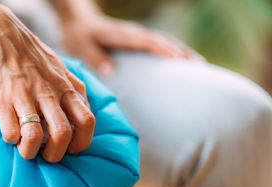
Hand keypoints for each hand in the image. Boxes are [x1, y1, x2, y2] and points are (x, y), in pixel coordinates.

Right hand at [0, 1, 94, 161]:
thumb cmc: (31, 54)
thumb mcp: (60, 67)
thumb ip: (75, 88)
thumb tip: (85, 108)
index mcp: (65, 88)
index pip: (86, 121)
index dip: (82, 142)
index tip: (72, 148)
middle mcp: (48, 94)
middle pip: (63, 135)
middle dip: (57, 154)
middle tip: (48, 155)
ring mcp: (25, 97)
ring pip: (36, 138)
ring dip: (32, 152)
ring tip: (28, 150)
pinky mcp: (2, 101)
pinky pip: (10, 133)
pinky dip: (12, 141)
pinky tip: (11, 134)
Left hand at [59, 10, 203, 75]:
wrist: (78, 23)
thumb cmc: (78, 37)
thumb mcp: (80, 47)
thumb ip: (94, 57)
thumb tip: (111, 71)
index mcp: (120, 35)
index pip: (145, 41)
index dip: (161, 49)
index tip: (177, 58)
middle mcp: (132, 33)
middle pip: (161, 40)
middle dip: (180, 51)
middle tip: (199, 65)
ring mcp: (137, 36)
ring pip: (163, 41)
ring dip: (181, 51)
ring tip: (199, 65)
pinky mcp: (137, 41)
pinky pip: (158, 45)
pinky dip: (172, 52)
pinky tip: (182, 62)